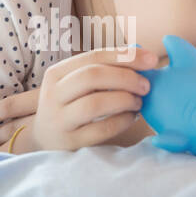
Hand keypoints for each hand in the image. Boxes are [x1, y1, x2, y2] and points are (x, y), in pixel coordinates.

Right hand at [0, 45, 158, 150]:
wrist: (44, 138)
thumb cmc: (69, 104)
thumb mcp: (75, 82)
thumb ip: (103, 68)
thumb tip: (140, 54)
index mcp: (56, 73)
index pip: (93, 57)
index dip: (126, 56)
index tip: (152, 60)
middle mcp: (53, 95)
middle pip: (92, 77)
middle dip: (126, 78)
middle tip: (146, 85)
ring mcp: (59, 120)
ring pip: (94, 103)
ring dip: (124, 100)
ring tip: (138, 102)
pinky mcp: (70, 142)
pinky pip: (101, 130)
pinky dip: (122, 121)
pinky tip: (132, 117)